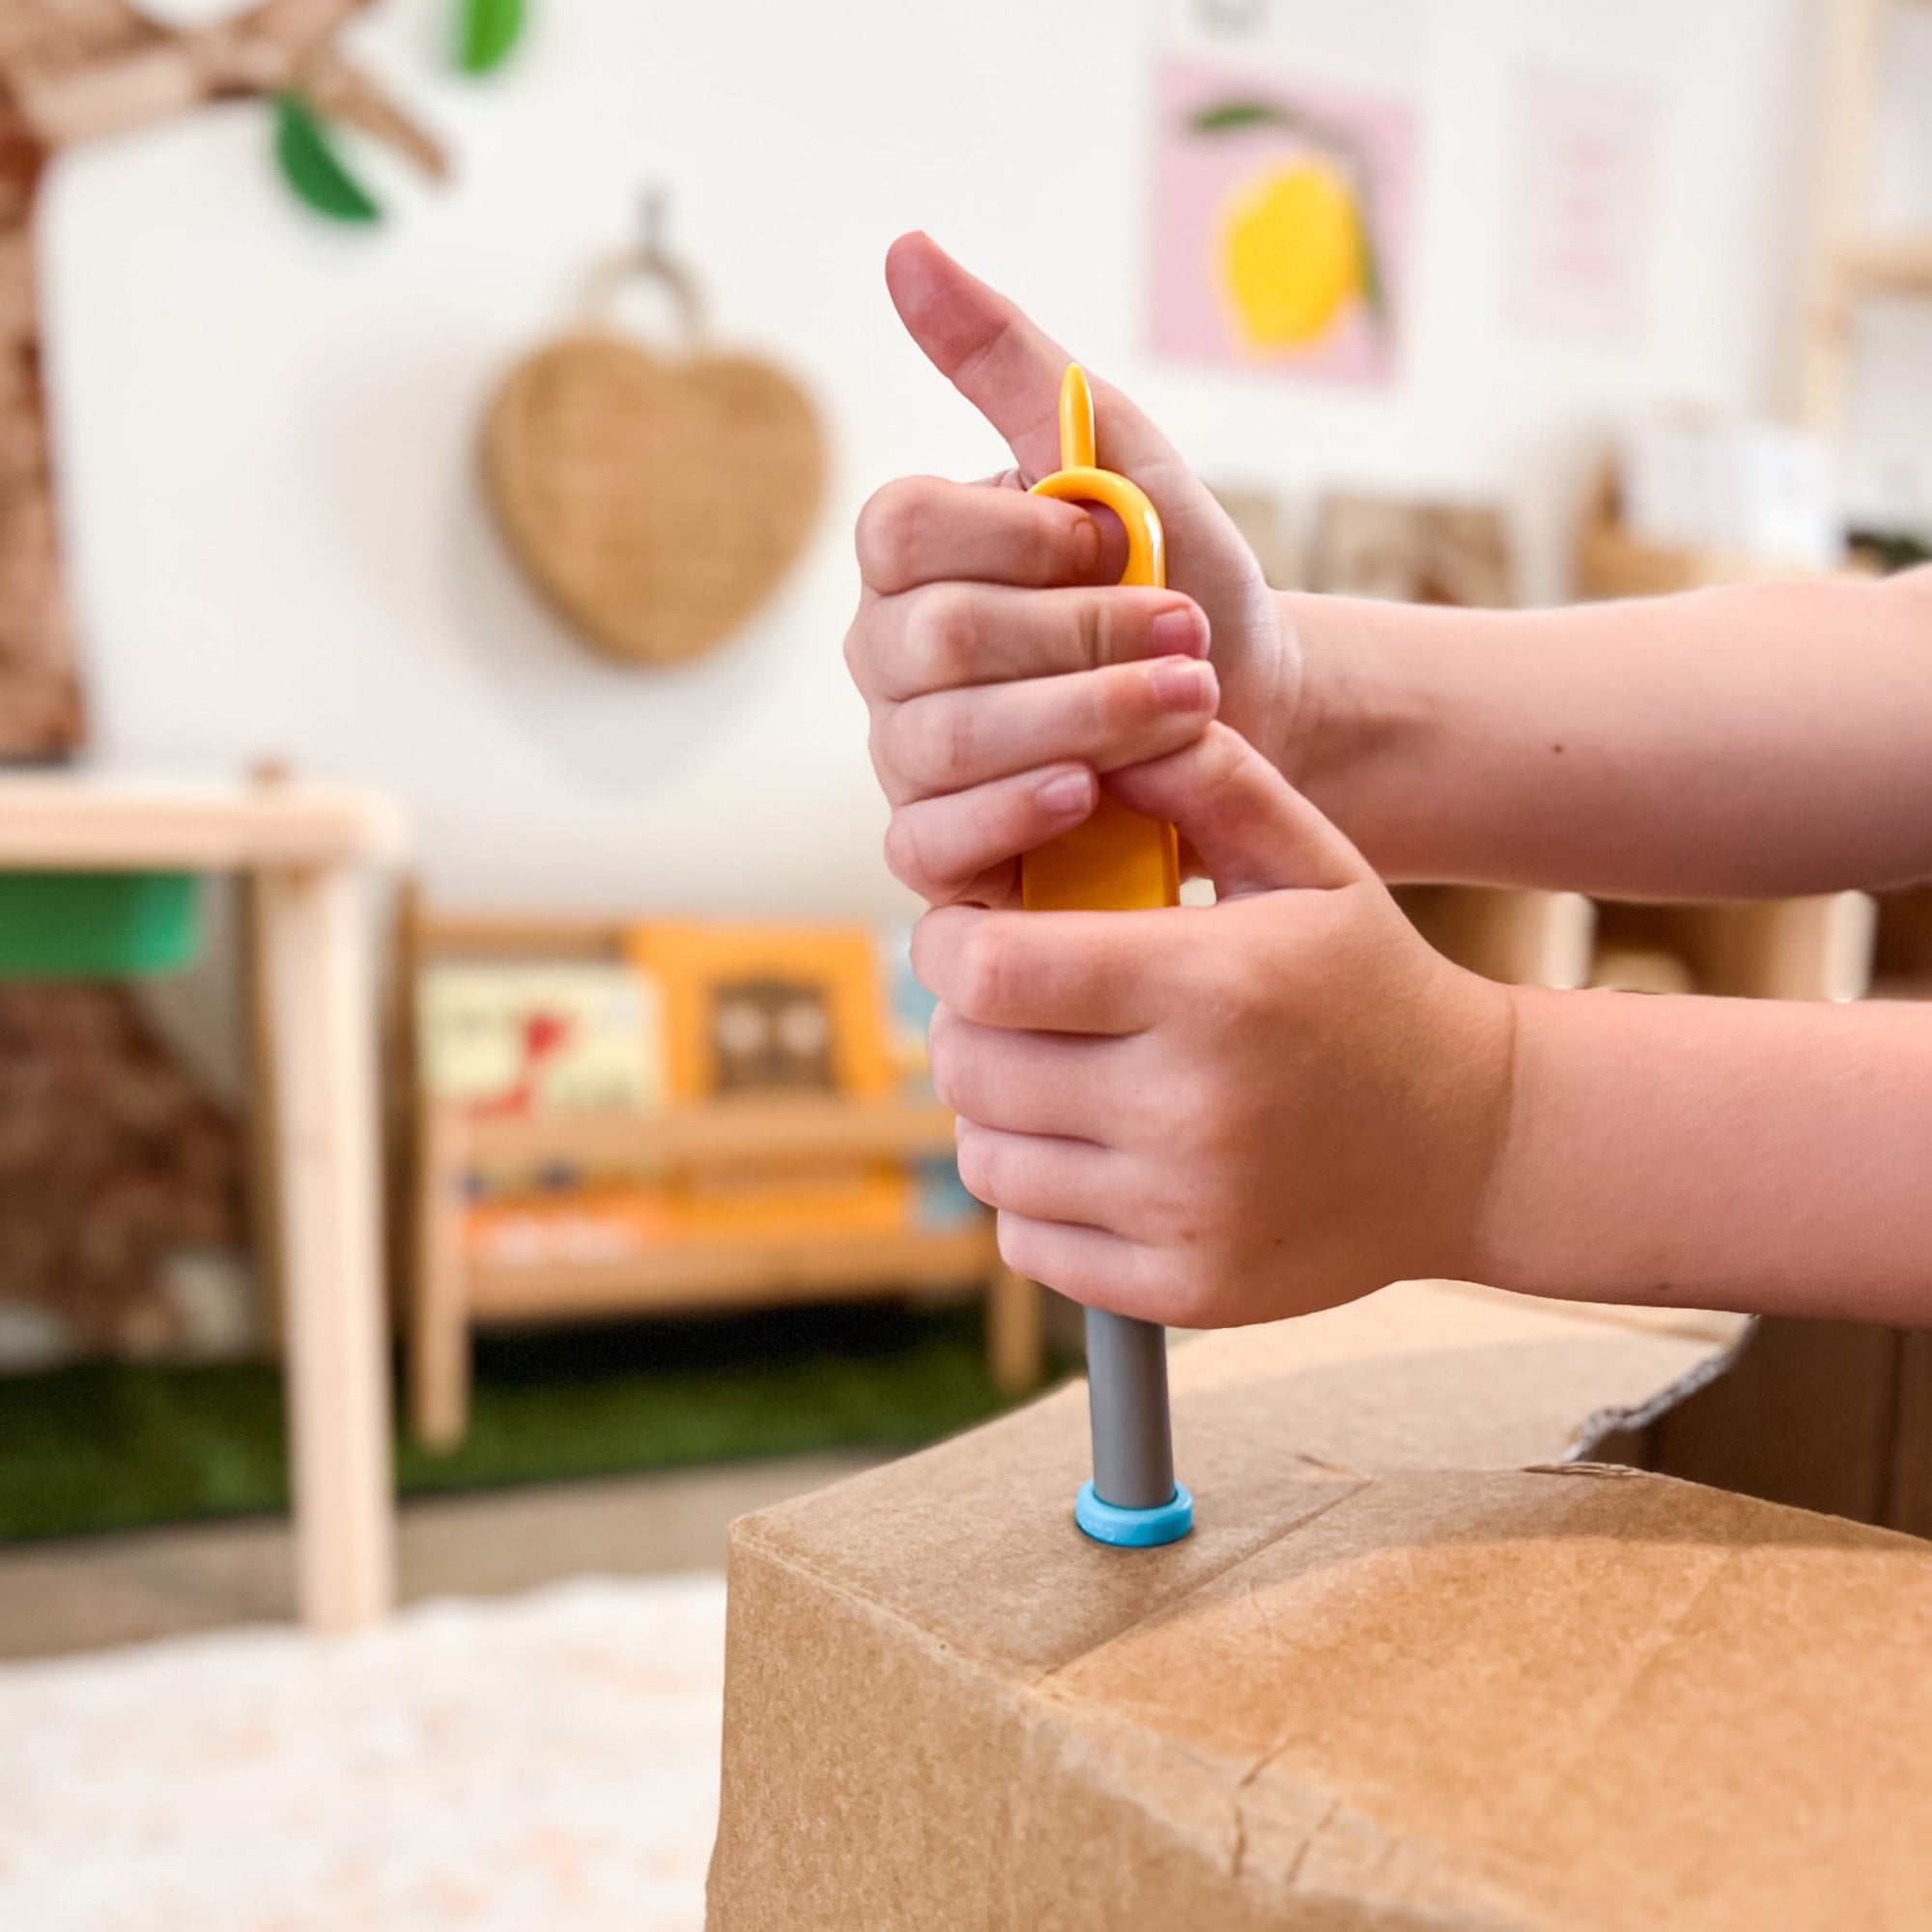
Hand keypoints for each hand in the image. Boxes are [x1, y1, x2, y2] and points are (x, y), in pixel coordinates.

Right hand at [847, 233, 1298, 907]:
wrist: (1250, 710)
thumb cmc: (1178, 579)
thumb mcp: (1119, 458)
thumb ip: (1014, 364)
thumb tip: (906, 249)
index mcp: (913, 558)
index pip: (902, 530)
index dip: (1019, 540)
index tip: (1114, 544)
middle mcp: (888, 656)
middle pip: (936, 641)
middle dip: (1083, 638)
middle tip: (1187, 636)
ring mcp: (905, 757)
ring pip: (942, 742)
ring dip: (1084, 719)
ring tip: (1189, 703)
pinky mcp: (937, 845)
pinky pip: (928, 843)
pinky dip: (1015, 816)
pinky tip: (1091, 794)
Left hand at [916, 725, 1518, 1323]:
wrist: (1474, 1144)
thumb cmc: (1368, 983)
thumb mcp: (1312, 861)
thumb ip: (1204, 781)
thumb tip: (1097, 727)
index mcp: (1212, 985)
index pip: (991, 970)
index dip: (948, 943)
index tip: (969, 932)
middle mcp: (1192, 1108)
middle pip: (970, 1065)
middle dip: (967, 1022)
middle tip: (1015, 1003)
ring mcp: (1185, 1211)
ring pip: (987, 1159)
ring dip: (997, 1110)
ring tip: (1058, 1074)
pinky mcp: (1181, 1289)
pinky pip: (1027, 1244)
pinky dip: (1035, 1197)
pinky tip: (1093, 1154)